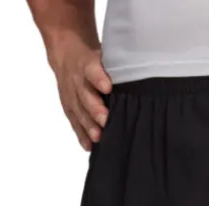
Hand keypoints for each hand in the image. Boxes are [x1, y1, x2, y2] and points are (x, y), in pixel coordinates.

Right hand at [47, 33, 111, 150]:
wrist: (67, 55)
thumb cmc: (94, 59)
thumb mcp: (104, 55)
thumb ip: (116, 67)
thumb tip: (142, 76)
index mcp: (87, 65)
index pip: (92, 70)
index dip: (99, 79)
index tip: (108, 87)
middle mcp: (77, 81)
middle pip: (85, 96)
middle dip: (94, 109)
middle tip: (105, 120)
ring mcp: (71, 95)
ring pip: (79, 111)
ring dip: (88, 125)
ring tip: (98, 137)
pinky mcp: (69, 107)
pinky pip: (74, 122)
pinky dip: (81, 135)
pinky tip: (89, 146)